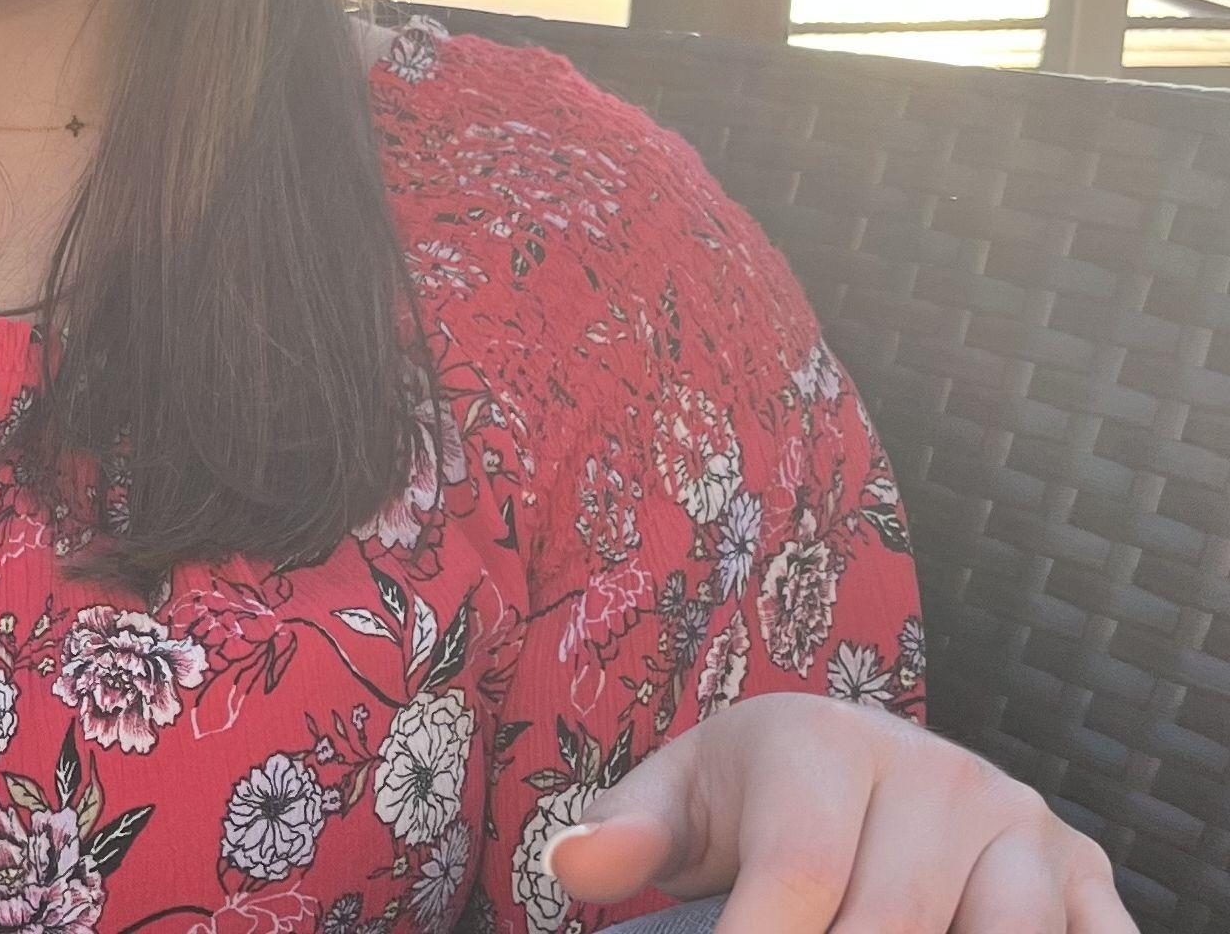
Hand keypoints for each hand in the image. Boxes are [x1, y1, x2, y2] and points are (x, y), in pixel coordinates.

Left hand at [539, 692, 1134, 932]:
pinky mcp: (1084, 875)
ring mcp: (1020, 823)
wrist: (849, 762)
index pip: (799, 872)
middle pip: (895, 921)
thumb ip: (624, 834)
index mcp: (826, 740)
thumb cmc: (751, 798)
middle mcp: (935, 769)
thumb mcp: (678, 801)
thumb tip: (571, 865)